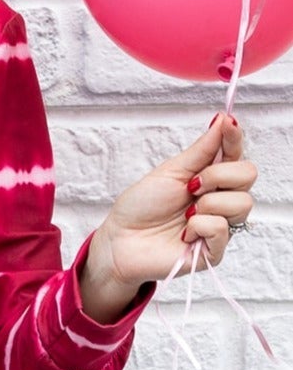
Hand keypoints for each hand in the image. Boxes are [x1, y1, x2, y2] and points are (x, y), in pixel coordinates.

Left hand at [82, 115, 256, 321]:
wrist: (120, 240)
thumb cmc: (141, 207)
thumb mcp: (171, 171)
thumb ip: (201, 149)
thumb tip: (223, 119)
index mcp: (211, 177)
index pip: (236, 153)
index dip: (234, 137)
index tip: (227, 124)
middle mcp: (220, 199)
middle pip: (248, 175)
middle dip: (219, 175)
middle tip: (191, 186)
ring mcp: (220, 225)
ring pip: (243, 203)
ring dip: (209, 203)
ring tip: (186, 212)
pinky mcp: (213, 250)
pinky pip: (223, 229)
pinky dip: (200, 225)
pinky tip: (184, 232)